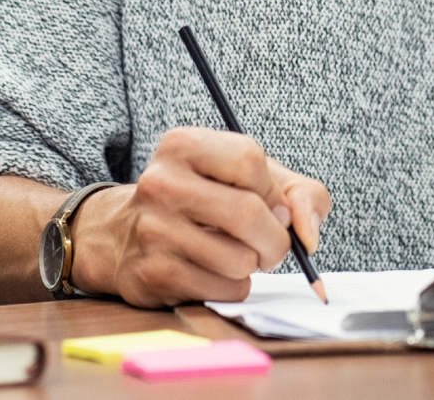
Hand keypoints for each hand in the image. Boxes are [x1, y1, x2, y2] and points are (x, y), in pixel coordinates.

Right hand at [69, 127, 330, 307]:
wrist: (125, 236)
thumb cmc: (203, 199)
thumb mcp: (248, 177)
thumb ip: (297, 192)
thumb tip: (308, 233)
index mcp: (183, 145)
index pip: (249, 160)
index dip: (272, 189)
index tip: (271, 203)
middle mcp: (162, 182)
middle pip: (247, 213)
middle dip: (275, 238)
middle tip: (272, 244)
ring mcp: (154, 230)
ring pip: (239, 259)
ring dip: (253, 264)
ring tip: (238, 254)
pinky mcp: (154, 275)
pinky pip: (223, 289)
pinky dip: (234, 286)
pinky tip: (215, 271)